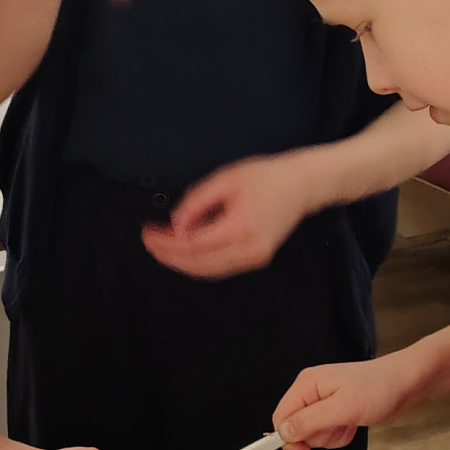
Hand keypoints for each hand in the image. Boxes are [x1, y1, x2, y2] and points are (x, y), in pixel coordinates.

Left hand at [142, 153, 320, 278]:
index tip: (148, 233)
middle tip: (150, 242)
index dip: (165, 242)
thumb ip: (197, 201)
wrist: (301, 186)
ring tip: (162, 247)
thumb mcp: (226, 178)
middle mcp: (249, 250)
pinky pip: (219, 268)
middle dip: (168, 255)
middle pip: (197, 264)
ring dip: (181, 261)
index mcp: (241, 228)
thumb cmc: (267, 177)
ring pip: (207, 271)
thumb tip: (176, 224)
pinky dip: (198, 262)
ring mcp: (254, 258)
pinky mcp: (255, 259)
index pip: (192, 245)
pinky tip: (184, 250)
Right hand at [274, 352, 423, 449]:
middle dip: (318, 436)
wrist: (408, 382)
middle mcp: (311, 391)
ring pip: (314, 434)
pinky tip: (354, 422)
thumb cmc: (380, 389)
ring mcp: (324, 401)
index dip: (289, 440)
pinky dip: (341, 433)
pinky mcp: (336, 409)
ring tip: (350, 421)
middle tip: (339, 425)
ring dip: (332, 436)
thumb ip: (309, 422)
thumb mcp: (343, 409)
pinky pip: (329, 432)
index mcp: (306, 385)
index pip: (281, 418)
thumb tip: (283, 434)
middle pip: (296, 428)